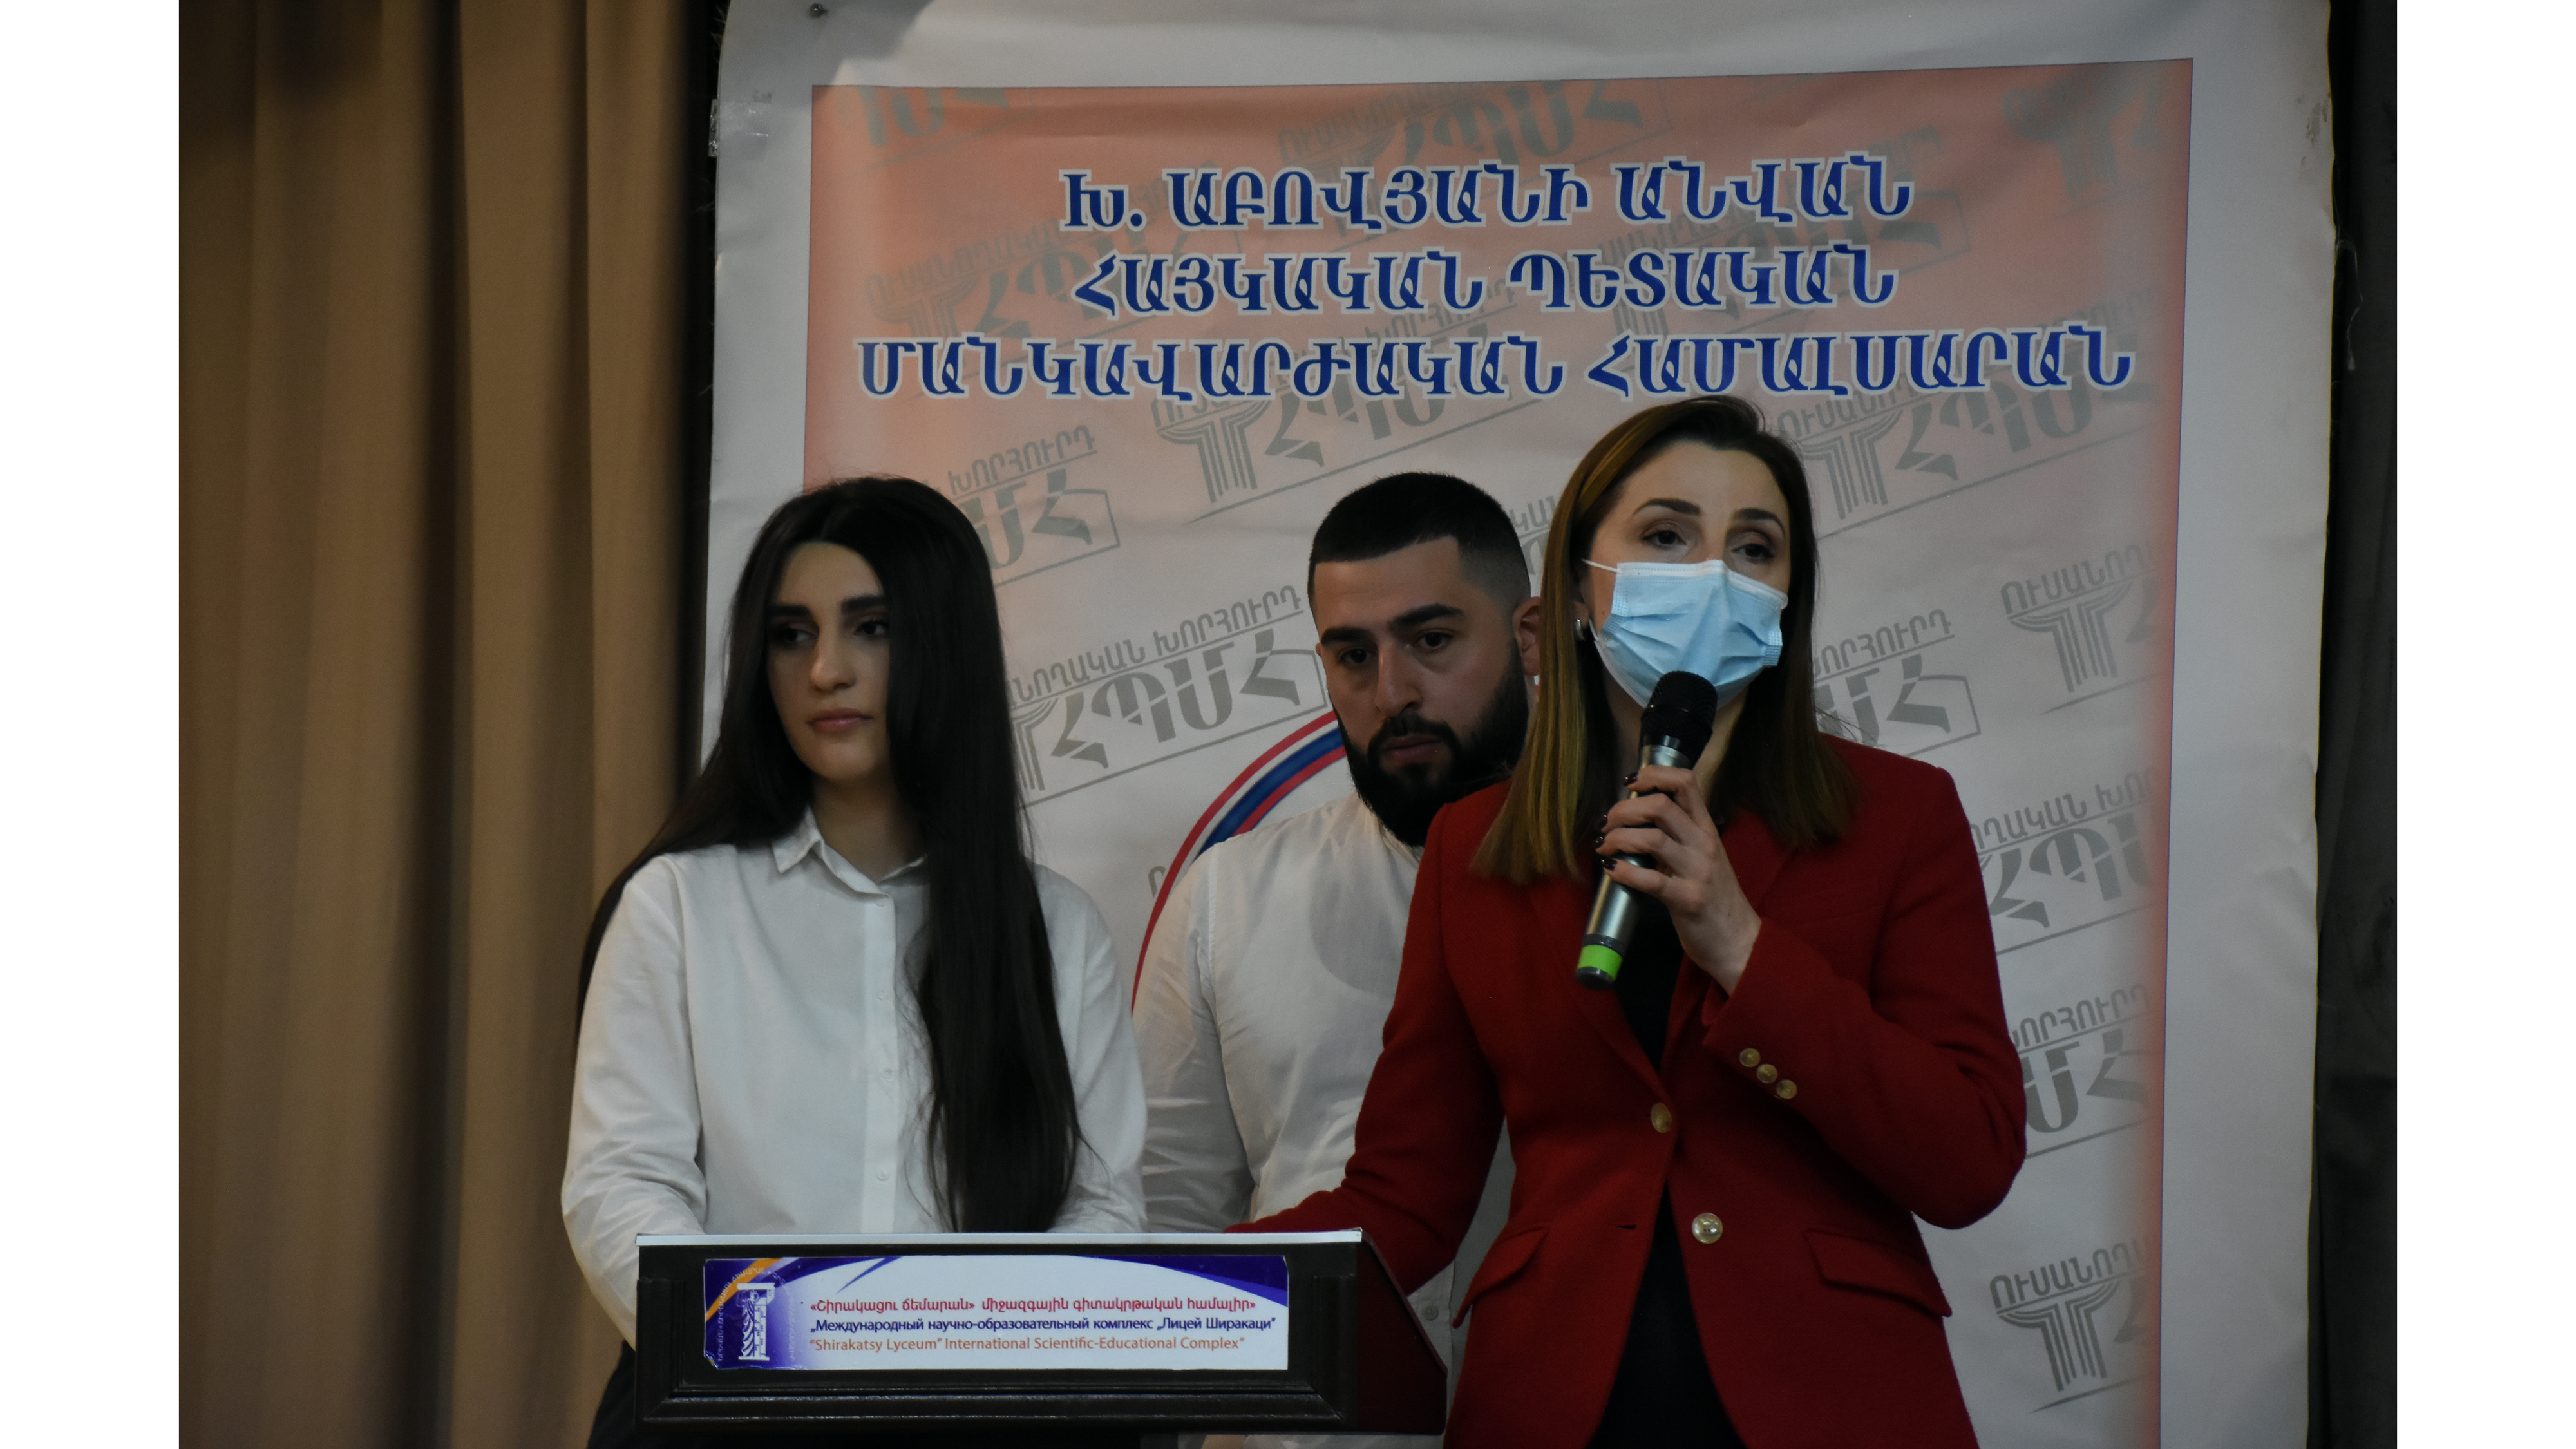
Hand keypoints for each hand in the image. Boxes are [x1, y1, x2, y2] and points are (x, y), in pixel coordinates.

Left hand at [1597, 764, 1760, 992]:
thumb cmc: (1713, 897)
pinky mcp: (1688, 900)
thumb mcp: (1701, 857)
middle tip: (1607, 823)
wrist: (1738, 940)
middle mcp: (1704, 844)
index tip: (1630, 782)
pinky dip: (1623, 871)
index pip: (1686, 782)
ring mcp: (1698, 871)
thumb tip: (1635, 817)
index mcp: (1706, 829)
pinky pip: (1650, 880)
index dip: (1655, 774)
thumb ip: (1677, 835)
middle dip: (1624, 809)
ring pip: (1652, 837)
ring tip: (1604, 846)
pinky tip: (1611, 869)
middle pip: (1661, 805)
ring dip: (1618, 837)